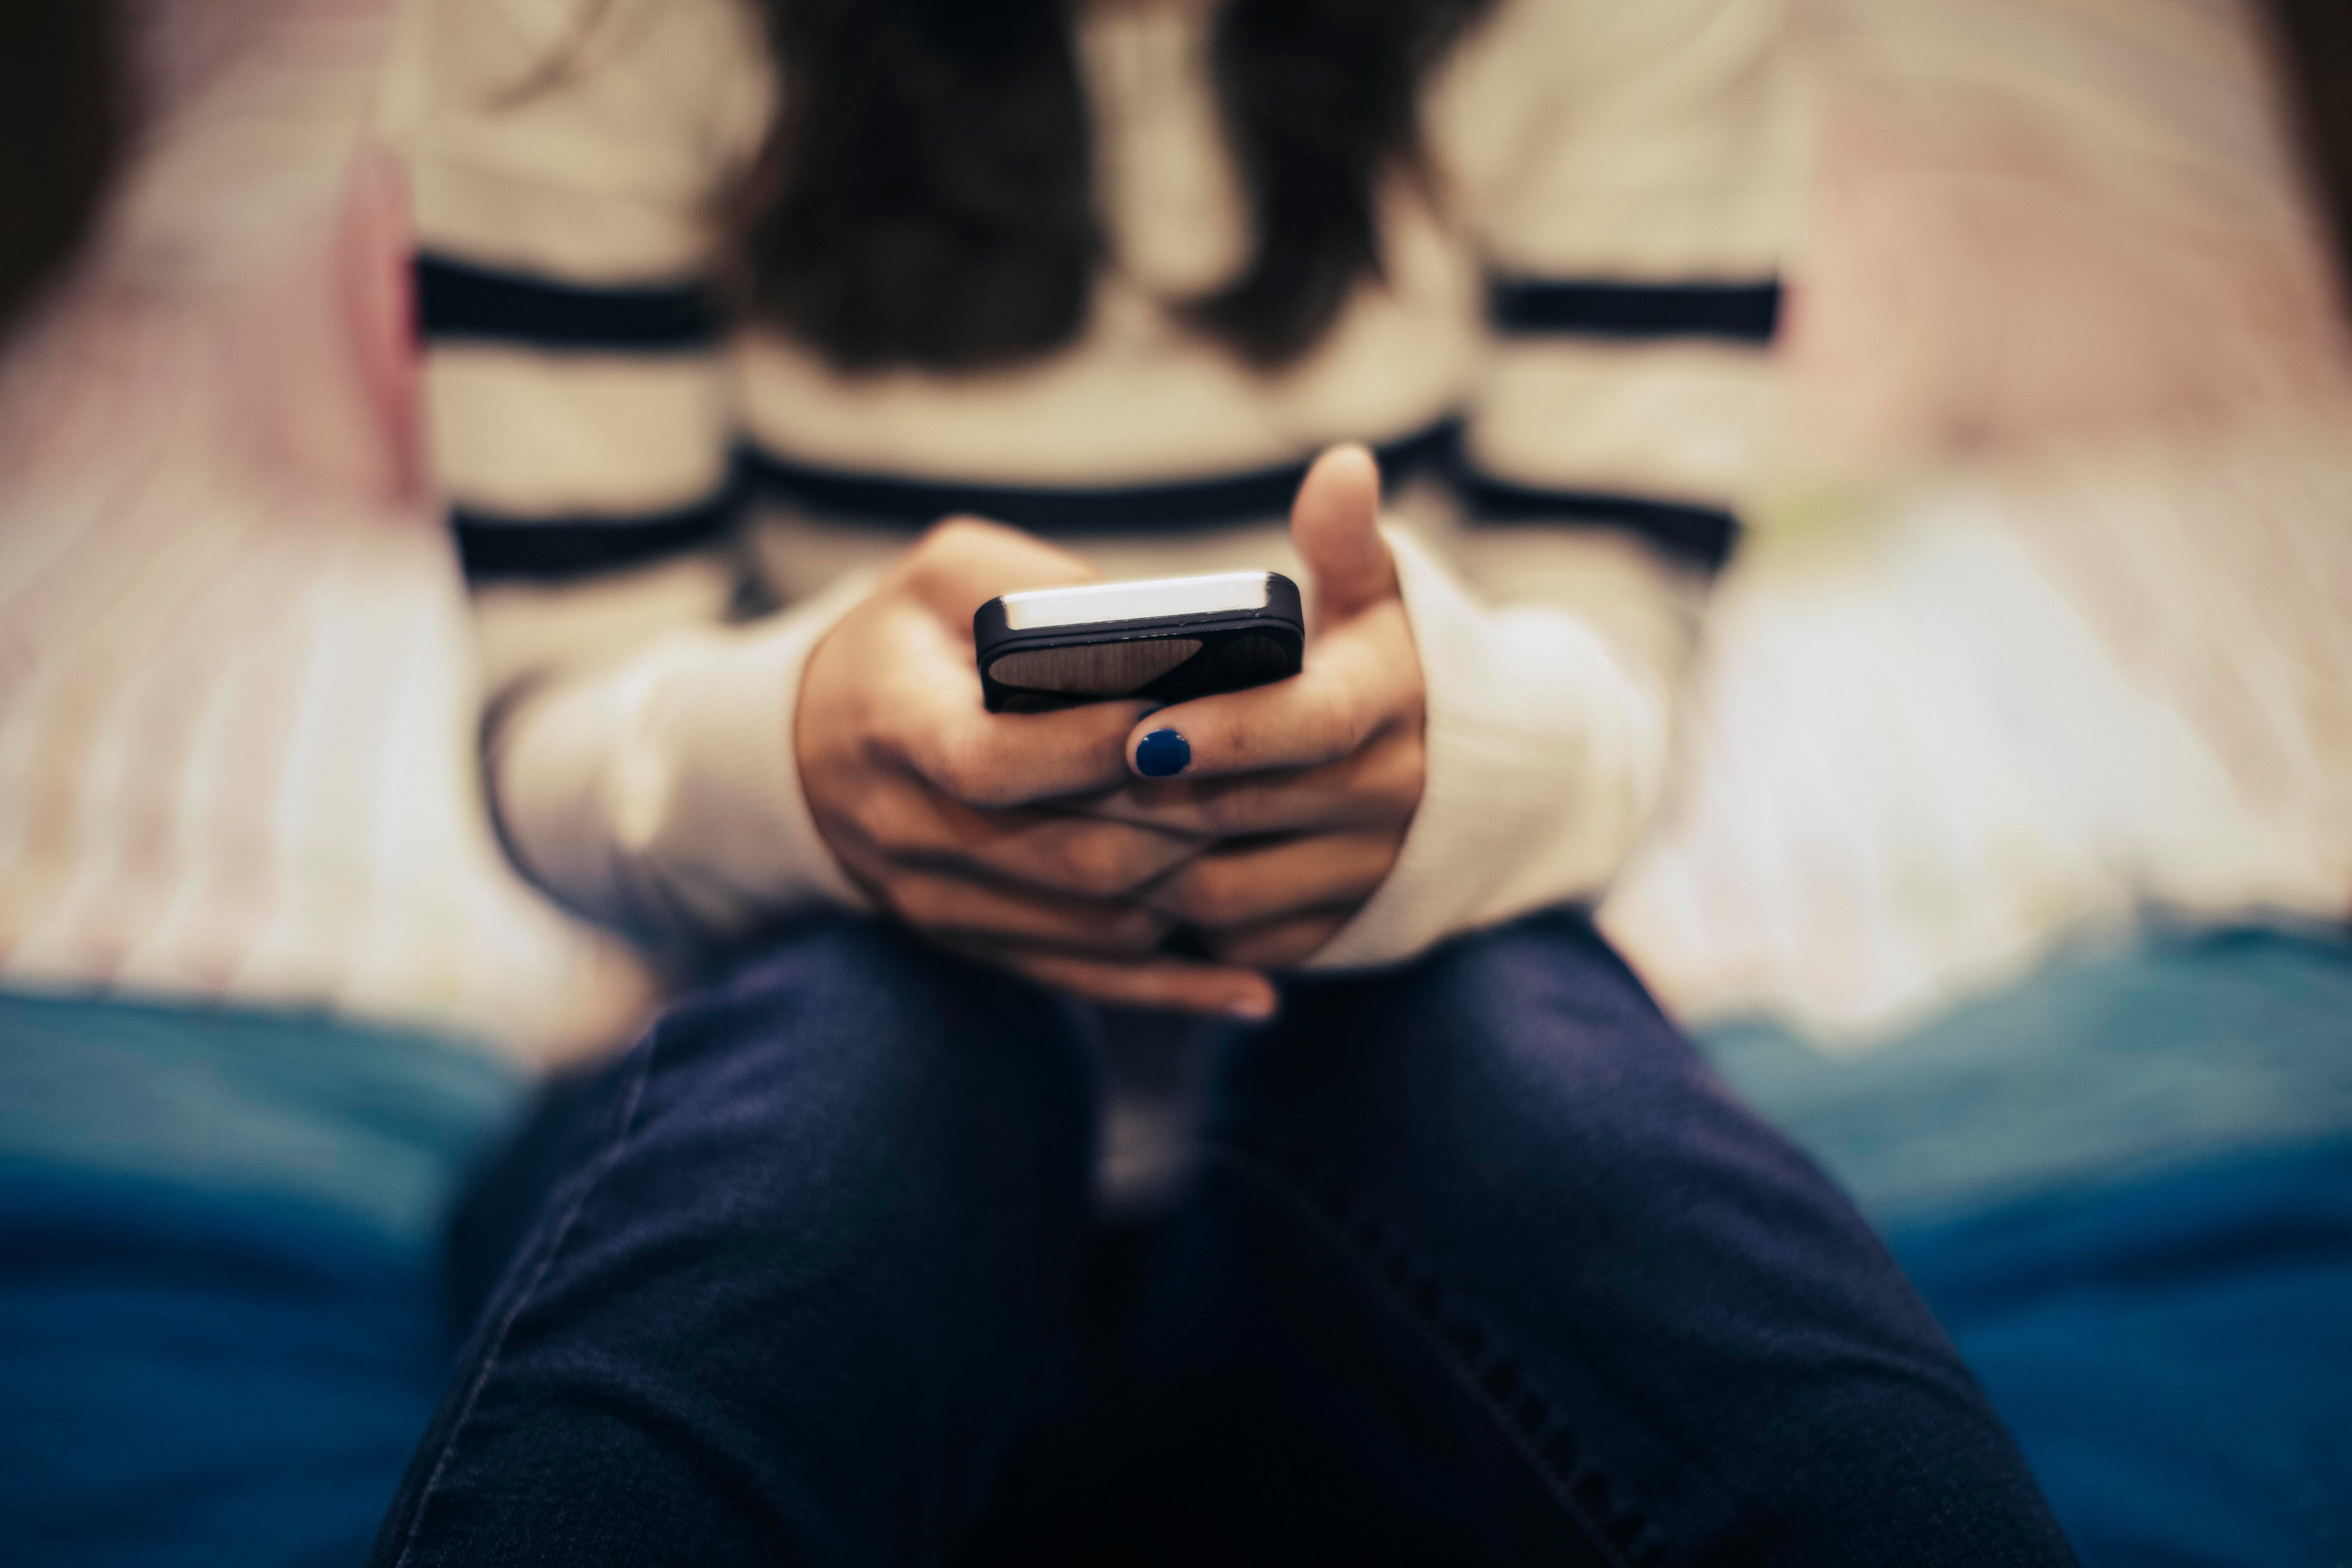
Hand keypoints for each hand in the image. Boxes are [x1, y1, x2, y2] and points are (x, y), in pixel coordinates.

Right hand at [796, 517, 1280, 1017]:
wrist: (809, 747)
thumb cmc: (902, 643)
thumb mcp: (941, 576)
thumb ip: (1033, 586)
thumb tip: (1154, 630)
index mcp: (895, 729)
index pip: (994, 763)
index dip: (1090, 749)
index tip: (1179, 718)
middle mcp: (912, 831)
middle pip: (1069, 855)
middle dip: (1177, 825)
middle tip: (1270, 790)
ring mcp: (942, 903)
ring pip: (1091, 926)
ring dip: (1189, 898)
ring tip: (1273, 860)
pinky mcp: (976, 944)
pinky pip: (1084, 981)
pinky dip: (1172, 990)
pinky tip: (1250, 989)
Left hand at [1079, 445, 1425, 966]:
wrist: (1477, 778)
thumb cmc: (1391, 663)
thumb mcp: (1381, 595)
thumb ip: (1347, 540)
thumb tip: (1342, 467)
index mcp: (1392, 705)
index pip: (1304, 724)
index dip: (1220, 731)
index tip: (1140, 728)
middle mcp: (1390, 797)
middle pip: (1243, 813)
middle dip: (1144, 799)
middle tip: (1052, 779)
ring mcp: (1363, 874)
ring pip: (1226, 891)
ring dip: (1141, 865)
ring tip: (1069, 825)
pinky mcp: (1335, 932)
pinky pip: (1239, 939)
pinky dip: (1175, 919)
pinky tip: (1116, 877)